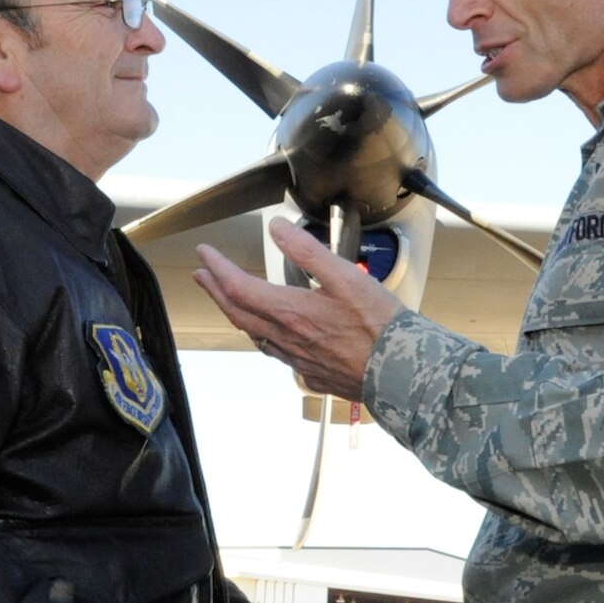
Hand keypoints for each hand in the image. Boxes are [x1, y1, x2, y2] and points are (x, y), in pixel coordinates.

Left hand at [194, 217, 403, 401]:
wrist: (401, 374)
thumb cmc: (379, 325)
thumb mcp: (345, 276)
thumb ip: (307, 250)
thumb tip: (276, 229)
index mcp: (289, 312)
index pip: (238, 287)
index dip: (217, 268)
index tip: (204, 253)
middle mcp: (285, 338)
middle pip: (238, 313)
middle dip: (216, 291)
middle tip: (202, 275)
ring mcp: (296, 359)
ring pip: (255, 335)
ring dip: (236, 313)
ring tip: (229, 300)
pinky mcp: (311, 373)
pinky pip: (276, 353)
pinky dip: (263, 336)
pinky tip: (270, 334)